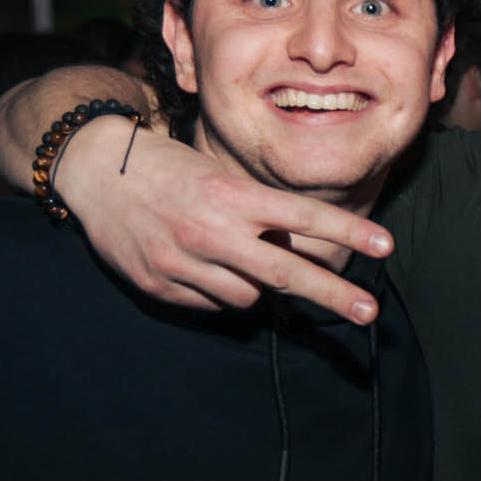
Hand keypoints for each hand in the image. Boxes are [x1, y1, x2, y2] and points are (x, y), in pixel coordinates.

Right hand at [53, 122, 394, 323]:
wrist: (95, 172)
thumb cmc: (168, 168)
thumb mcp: (218, 176)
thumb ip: (258, 213)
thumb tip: (301, 251)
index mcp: (230, 196)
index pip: (302, 216)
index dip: (348, 232)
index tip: (385, 245)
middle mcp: (210, 232)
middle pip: (285, 273)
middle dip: (333, 294)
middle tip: (370, 312)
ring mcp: (183, 263)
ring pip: (248, 296)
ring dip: (254, 284)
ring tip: (231, 255)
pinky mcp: (160, 285)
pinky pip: (210, 303)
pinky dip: (217, 290)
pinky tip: (199, 264)